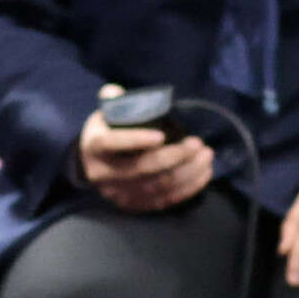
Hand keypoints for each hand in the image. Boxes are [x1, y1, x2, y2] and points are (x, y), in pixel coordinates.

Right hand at [77, 108, 213, 211]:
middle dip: (175, 156)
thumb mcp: (104, 113)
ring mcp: (119, 193)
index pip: (113, 143)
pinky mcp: (134, 206)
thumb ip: (113, 99)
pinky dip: (187, 188)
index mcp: (95, 146)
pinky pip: (164, 201)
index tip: (161, 135)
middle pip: (143, 168)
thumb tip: (119, 91)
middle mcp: (104, 173)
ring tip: (207, 156)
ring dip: (187, 172)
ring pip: (158, 186)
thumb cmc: (105, 132)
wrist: (91, 164)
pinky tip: (203, 174)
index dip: (136, 140)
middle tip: (198, 143)